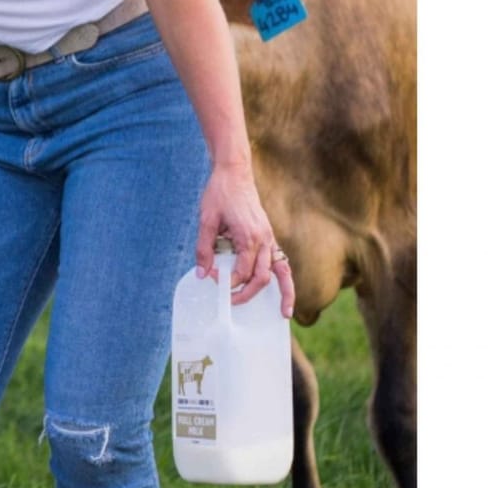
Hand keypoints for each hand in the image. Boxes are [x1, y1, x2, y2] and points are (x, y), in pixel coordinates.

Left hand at [194, 160, 296, 317]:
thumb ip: (204, 249)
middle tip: (230, 302)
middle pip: (261, 277)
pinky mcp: (269, 237)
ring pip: (281, 272)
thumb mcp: (206, 220)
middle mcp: (264, 240)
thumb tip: (202, 275)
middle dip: (247, 294)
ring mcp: (270, 238)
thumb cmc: (219, 194)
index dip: (225, 280)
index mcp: (248, 237)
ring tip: (284, 314)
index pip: (240, 271)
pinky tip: (283, 292)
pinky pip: (282, 262)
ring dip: (284, 294)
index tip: (211, 278)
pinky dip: (285, 279)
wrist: (234, 173)